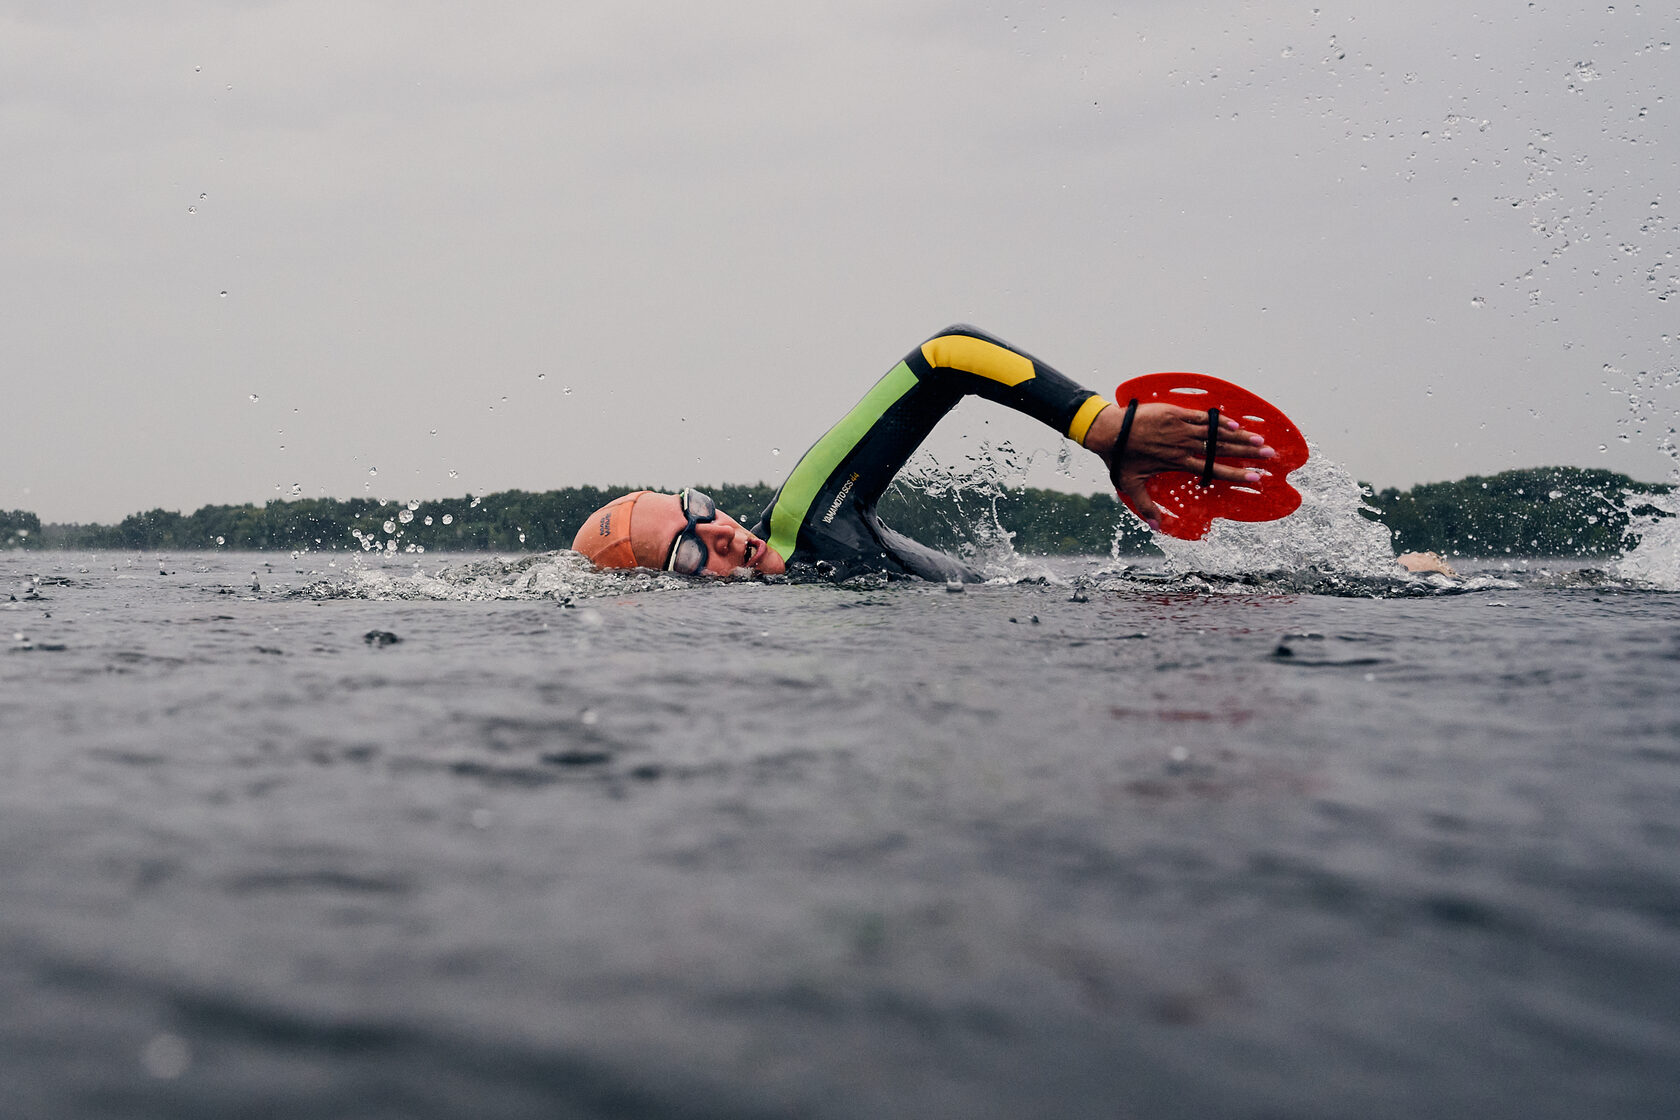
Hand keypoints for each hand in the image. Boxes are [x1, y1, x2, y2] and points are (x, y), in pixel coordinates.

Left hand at [1082, 401, 1275, 528]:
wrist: (1109, 430)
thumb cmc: (1120, 457)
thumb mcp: (1131, 485)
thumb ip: (1146, 506)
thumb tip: (1156, 527)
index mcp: (1179, 462)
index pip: (1214, 471)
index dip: (1237, 475)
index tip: (1256, 479)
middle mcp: (1184, 445)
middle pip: (1223, 450)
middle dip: (1248, 454)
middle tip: (1270, 455)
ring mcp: (1181, 428)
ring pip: (1216, 433)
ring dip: (1240, 436)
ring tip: (1260, 439)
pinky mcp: (1175, 413)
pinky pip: (1202, 417)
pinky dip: (1219, 421)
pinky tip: (1235, 423)